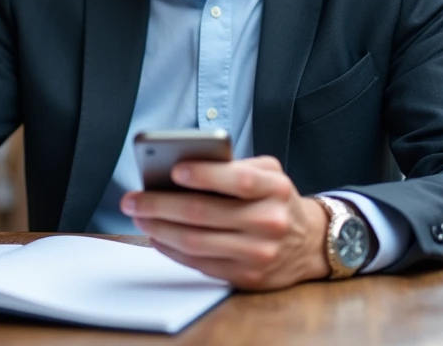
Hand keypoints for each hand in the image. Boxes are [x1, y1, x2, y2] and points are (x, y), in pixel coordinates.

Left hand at [120, 156, 329, 290]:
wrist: (309, 243)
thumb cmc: (277, 200)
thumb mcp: (270, 173)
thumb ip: (236, 165)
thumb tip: (186, 167)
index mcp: (275, 189)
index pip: (238, 180)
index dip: (204, 175)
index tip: (174, 170)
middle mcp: (269, 222)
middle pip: (204, 214)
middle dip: (161, 205)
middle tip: (133, 199)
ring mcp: (258, 253)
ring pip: (196, 242)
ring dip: (159, 229)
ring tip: (139, 216)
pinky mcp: (246, 277)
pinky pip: (200, 264)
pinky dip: (172, 250)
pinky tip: (157, 236)